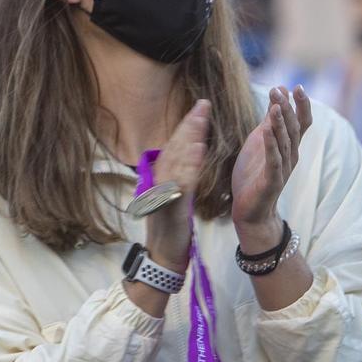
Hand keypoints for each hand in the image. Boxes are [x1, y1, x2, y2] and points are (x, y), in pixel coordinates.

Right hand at [143, 99, 208, 272]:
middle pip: (173, 148)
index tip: (201, 108)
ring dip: (187, 140)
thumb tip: (187, 155)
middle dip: (189, 125)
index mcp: (162, 178)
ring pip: (174, 161)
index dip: (187, 126)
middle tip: (203, 105)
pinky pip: (178, 184)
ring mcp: (160, 194)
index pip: (175, 146)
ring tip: (201, 121)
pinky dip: (187, 167)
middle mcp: (158, 182)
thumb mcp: (175, 197)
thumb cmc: (170, 228)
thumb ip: (179, 176)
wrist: (162, 257)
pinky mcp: (167, 208)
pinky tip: (198, 153)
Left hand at [232, 86, 311, 240]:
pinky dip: (270, 144)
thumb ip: (270, 120)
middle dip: (287, 108)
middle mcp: (291, 155)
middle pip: (294, 128)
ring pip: (285, 142)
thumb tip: (278, 94)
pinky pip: (273, 160)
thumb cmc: (255, 174)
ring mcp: (283, 168)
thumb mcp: (261, 141)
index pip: (302, 122)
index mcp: (289, 145)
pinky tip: (266, 130)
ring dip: (280, 122)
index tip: (296, 86)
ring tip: (275, 104)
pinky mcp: (272, 181)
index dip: (301, 105)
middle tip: (280, 89)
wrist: (250, 210)